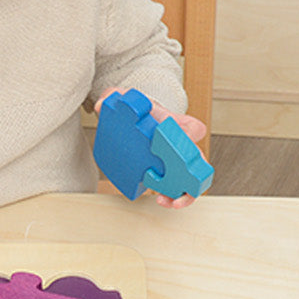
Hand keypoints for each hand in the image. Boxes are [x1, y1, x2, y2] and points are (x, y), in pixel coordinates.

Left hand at [95, 87, 207, 208]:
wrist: (140, 122)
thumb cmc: (140, 113)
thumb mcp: (126, 101)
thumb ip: (112, 97)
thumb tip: (100, 105)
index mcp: (176, 124)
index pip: (192, 128)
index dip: (187, 135)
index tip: (175, 142)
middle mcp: (181, 144)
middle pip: (197, 160)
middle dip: (192, 175)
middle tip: (178, 185)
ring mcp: (176, 160)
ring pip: (191, 179)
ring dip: (185, 193)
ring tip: (167, 201)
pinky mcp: (167, 173)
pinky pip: (177, 187)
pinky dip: (173, 196)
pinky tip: (161, 201)